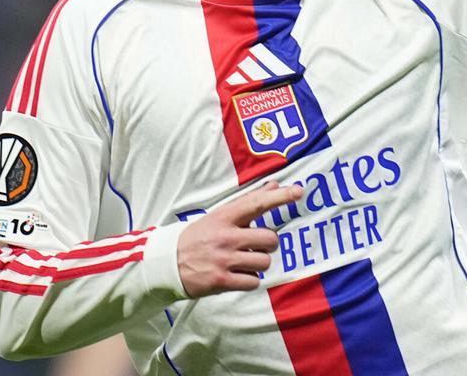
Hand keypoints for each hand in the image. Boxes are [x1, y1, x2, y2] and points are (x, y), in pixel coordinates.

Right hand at [175, 180, 302, 297]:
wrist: (167, 263)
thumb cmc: (199, 237)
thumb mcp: (220, 215)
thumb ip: (249, 202)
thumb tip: (275, 185)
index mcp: (225, 217)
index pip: (257, 203)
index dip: (280, 197)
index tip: (299, 191)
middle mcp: (226, 236)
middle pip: (270, 238)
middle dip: (268, 244)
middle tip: (255, 246)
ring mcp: (223, 259)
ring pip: (264, 262)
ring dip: (259, 263)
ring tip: (243, 261)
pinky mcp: (221, 281)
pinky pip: (253, 281)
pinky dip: (250, 280)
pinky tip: (237, 275)